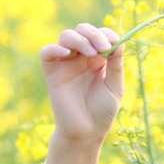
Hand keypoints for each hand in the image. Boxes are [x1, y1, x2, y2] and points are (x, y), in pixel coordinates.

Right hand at [38, 23, 123, 144]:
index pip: (100, 35)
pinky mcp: (51, 72)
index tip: (113, 43)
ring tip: (91, 53)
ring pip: (66, 36)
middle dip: (93, 34)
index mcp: (98, 59)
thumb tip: (117, 40)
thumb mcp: (115, 86)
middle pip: (83, 30)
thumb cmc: (102, 112)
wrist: (85, 133)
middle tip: (103, 48)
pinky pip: (47, 52)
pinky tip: (66, 53)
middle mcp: (81, 58)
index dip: (107, 34)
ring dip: (79, 39)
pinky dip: (54, 48)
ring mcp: (66, 63)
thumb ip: (116, 64)